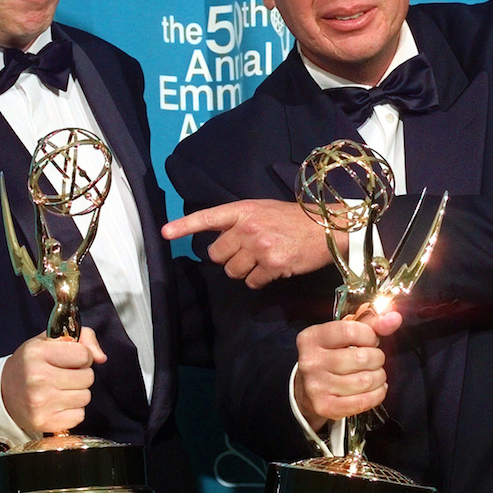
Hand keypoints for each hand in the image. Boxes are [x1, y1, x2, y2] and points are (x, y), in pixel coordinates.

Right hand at [1, 327, 106, 434]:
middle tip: (64, 374)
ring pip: (85, 397)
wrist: (4, 393)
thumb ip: (82, 337)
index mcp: (37, 353)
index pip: (84, 354)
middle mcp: (38, 378)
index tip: (71, 358)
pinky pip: (79, 416)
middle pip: (88, 377)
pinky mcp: (44, 422)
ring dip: (78, 392)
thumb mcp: (50, 340)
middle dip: (81, 374)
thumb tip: (101, 358)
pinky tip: (59, 403)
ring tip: (61, 388)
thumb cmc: (31, 363)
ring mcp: (40, 402)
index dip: (82, 355)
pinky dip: (73, 410)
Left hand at [162, 199, 345, 288]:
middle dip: (227, 257)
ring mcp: (260, 246)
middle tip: (247, 252)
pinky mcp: (272, 264)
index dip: (184, 226)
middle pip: (216, 254)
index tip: (164, 233)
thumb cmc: (295, 219)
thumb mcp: (264, 210)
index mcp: (244, 210)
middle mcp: (248, 227)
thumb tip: (221, 243)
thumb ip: (241, 222)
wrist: (328, 227)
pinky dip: (260, 280)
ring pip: (232, 271)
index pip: (208, 217)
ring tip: (262, 260)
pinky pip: (252, 282)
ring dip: (243, 271)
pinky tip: (274, 268)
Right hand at [294, 311, 401, 430]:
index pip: (350, 330)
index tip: (370, 340)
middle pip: (361, 357)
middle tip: (374, 359)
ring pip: (365, 381)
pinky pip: (363, 401)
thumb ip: (370, 324)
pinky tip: (376, 388)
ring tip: (375, 374)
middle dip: (377, 358)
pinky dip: (377, 394)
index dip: (369, 335)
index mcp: (311, 338)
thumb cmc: (330, 355)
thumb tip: (395, 317)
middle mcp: (310, 361)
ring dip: (379, 377)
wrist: (307, 388)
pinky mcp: (325, 406)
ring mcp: (316, 386)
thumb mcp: (342, 334)